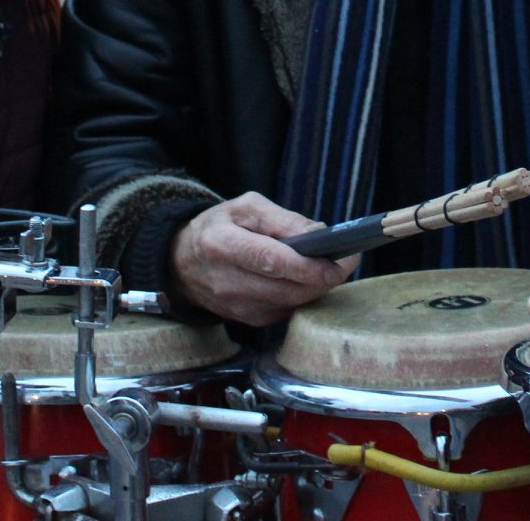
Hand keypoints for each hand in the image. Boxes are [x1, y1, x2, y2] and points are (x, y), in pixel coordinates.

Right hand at [168, 192, 356, 326]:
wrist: (182, 263)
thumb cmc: (219, 227)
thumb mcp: (245, 208)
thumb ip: (282, 219)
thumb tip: (319, 234)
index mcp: (221, 245)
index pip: (270, 261)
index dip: (308, 265)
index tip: (339, 260)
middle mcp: (226, 282)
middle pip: (287, 288)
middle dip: (323, 277)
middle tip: (347, 261)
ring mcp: (236, 307)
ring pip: (291, 302)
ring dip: (316, 287)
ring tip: (330, 266)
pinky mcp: (248, 320)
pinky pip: (286, 310)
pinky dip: (302, 295)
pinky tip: (307, 279)